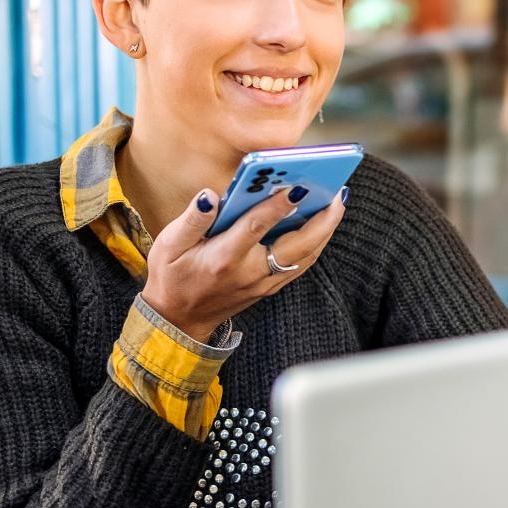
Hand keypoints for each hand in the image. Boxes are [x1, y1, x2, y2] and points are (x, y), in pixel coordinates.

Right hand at [140, 186, 347, 342]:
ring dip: (325, 230)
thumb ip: (192, 220)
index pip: (255, 227)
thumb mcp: (169, 246)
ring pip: (305, 256)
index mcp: (223, 258)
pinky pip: (301, 264)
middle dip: (321, 219)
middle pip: (296, 246)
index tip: (298, 186)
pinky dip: (317, 243)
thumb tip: (211, 196)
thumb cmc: (172, 277)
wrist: (178, 321)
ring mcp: (263, 283)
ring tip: (337, 201)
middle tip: (338, 192)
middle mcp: (249, 273)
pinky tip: (323, 223)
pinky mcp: (270, 287)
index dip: (278, 206)